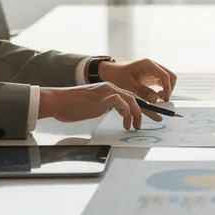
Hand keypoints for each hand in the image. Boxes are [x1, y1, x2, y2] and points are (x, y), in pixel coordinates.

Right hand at [36, 84, 161, 129]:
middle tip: (157, 120)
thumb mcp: (93, 107)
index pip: (131, 97)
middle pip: (136, 98)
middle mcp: (110, 88)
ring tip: (134, 126)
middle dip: (148, 110)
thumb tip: (118, 116)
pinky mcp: (101, 98)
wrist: (57, 101)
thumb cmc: (71, 106)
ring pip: (131, 99)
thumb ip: (106, 107)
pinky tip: (124, 119)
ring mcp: (106, 92)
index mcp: (109, 89)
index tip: (154, 115)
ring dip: (137, 114)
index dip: (144, 106)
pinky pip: (121, 101)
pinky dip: (126, 110)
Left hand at [96, 58, 176, 102]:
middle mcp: (153, 66)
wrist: (110, 72)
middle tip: (161, 100)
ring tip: (156, 99)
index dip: (168, 88)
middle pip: (171, 76)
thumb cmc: (117, 76)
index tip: (164, 100)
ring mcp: (154, 71)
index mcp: (148, 64)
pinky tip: (154, 97)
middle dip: (169, 89)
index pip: (165, 75)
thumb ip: (142, 92)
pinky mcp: (152, 77)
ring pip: (168, 80)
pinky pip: (162, 84)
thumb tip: (156, 99)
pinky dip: (162, 91)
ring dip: (166, 90)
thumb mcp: (128, 85)